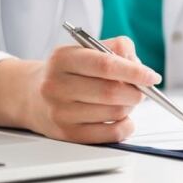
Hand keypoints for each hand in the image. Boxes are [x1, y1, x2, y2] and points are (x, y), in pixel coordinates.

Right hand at [25, 37, 160, 143]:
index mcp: (63, 59)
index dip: (134, 71)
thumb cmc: (67, 71)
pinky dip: (125, 126)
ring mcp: (60, 112)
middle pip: (112, 92)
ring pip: (114, 112)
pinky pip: (110, 134)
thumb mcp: (85, 49)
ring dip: (130, 107)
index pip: (105, 65)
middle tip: (140, 89)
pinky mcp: (67, 134)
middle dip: (135, 91)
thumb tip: (139, 66)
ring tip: (124, 100)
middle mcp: (57, 86)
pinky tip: (122, 117)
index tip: (152, 76)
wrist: (30, 94)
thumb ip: (117, 48)